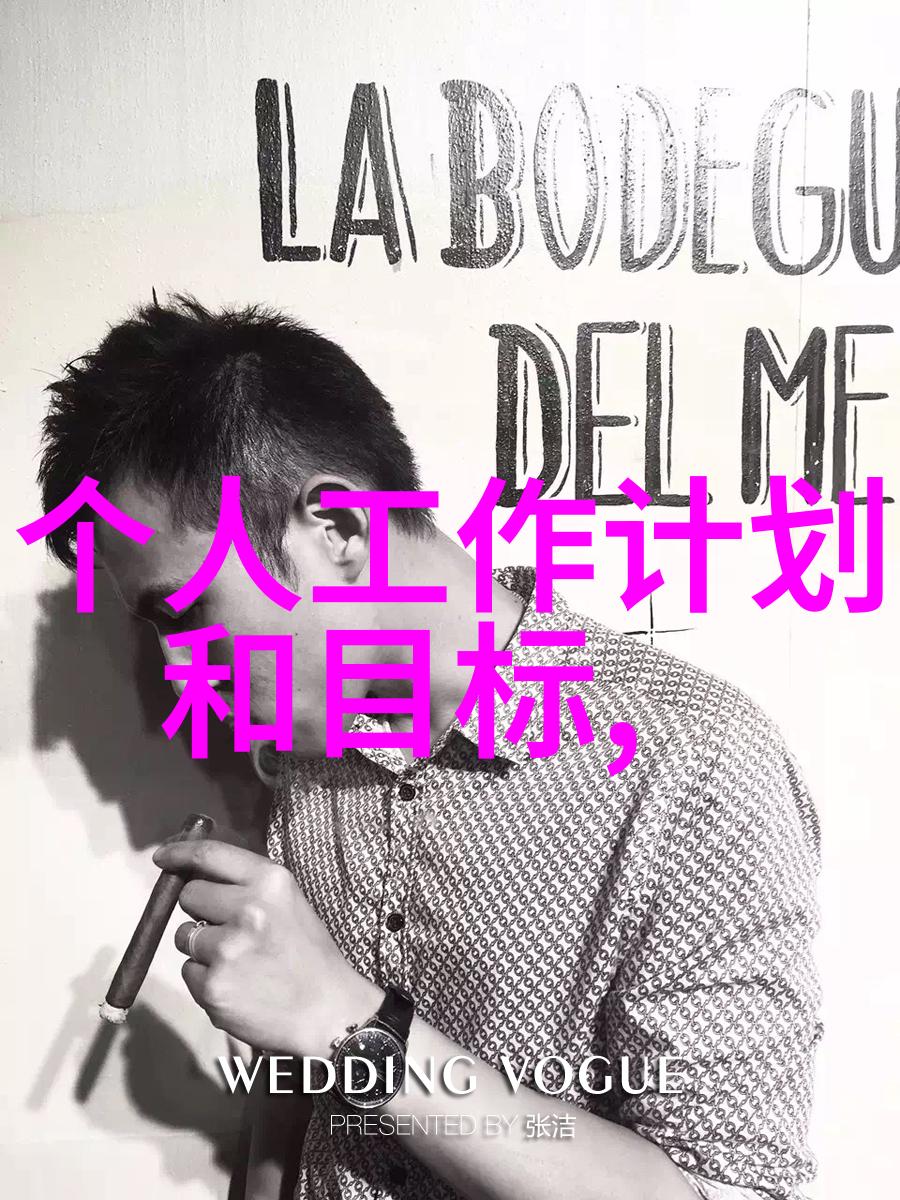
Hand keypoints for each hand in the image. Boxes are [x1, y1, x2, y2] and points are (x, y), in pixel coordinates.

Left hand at [152, 839, 381, 1056]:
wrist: (328, 1011)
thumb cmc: (309, 954)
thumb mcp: (289, 903)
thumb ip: (248, 886)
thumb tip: (198, 873)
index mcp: (270, 881)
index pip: (210, 855)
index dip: (179, 853)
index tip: (162, 857)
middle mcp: (247, 909)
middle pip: (189, 895)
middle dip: (199, 910)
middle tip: (227, 928)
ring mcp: (227, 950)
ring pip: (184, 936)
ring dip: (200, 948)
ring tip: (237, 962)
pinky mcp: (213, 987)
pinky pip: (189, 972)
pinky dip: (205, 979)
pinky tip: (236, 986)